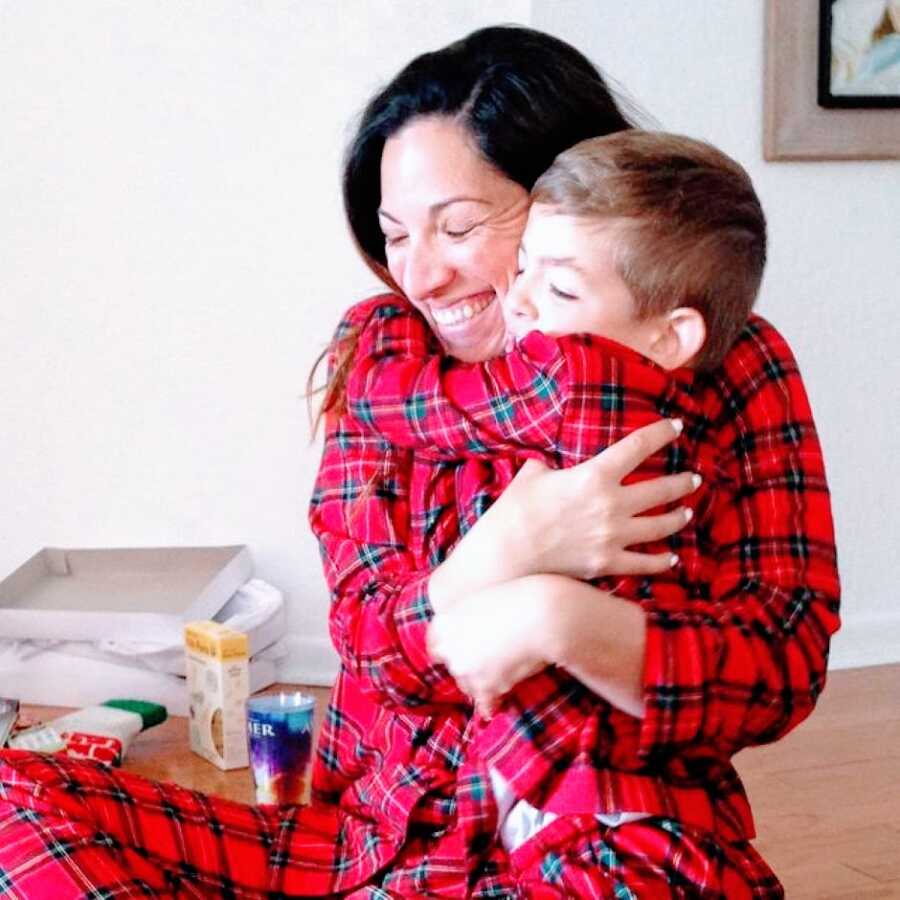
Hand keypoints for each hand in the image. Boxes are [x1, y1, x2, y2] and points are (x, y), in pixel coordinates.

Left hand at [427, 578, 549, 716]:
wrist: (539, 613)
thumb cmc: (516, 599)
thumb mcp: (481, 602)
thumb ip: (467, 621)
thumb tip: (473, 641)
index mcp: (443, 623)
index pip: (435, 646)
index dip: (447, 652)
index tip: (456, 655)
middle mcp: (448, 647)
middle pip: (454, 666)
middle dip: (467, 667)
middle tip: (485, 664)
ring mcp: (465, 669)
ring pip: (467, 685)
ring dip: (479, 684)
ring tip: (497, 681)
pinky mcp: (485, 686)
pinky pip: (483, 702)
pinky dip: (489, 704)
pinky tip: (492, 708)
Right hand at [486, 418, 698, 580]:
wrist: (506, 553)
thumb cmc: (515, 510)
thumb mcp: (533, 474)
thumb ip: (551, 465)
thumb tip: (550, 463)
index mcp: (594, 475)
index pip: (638, 446)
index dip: (661, 433)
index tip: (676, 427)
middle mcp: (612, 505)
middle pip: (661, 489)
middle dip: (682, 481)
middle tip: (693, 478)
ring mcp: (613, 537)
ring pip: (661, 526)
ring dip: (678, 517)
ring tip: (687, 512)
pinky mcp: (608, 563)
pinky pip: (646, 563)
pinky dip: (663, 560)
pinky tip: (673, 557)